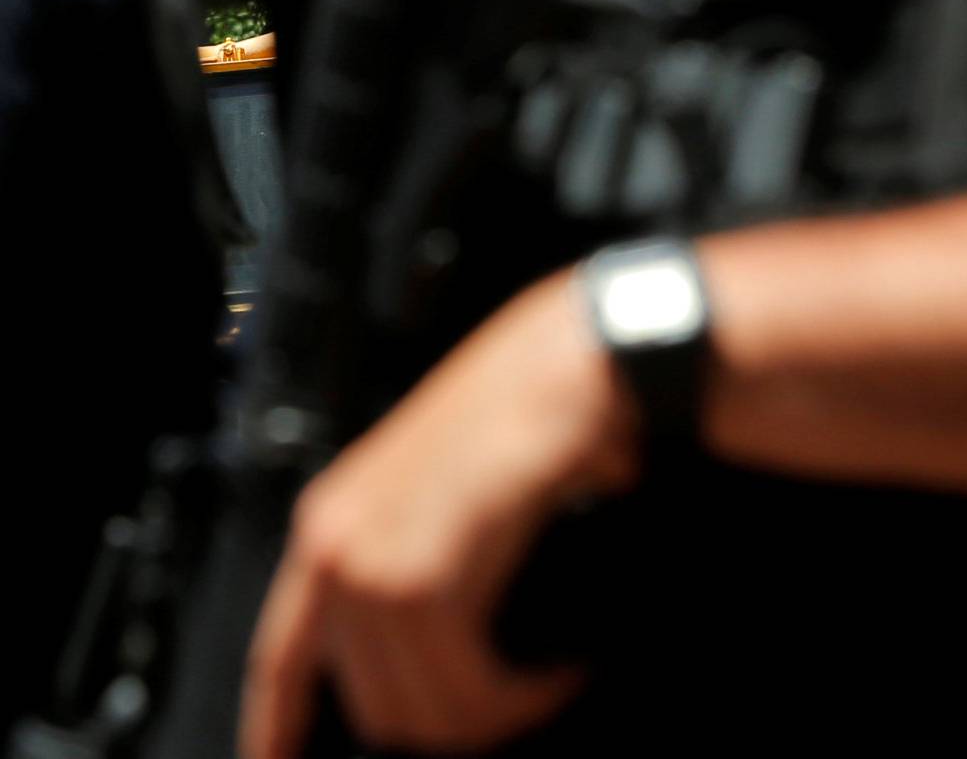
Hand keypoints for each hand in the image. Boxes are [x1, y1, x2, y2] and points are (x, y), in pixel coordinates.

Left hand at [241, 269, 641, 758]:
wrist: (571, 359)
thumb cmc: (528, 402)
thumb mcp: (444, 481)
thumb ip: (416, 554)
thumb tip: (436, 652)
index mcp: (331, 521)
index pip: (281, 661)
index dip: (278, 727)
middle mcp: (337, 546)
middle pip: (375, 710)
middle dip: (456, 721)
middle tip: (522, 695)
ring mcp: (373, 564)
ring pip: (427, 715)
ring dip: (501, 712)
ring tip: (551, 677)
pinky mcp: (423, 583)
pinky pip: (470, 693)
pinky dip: (523, 697)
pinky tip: (559, 669)